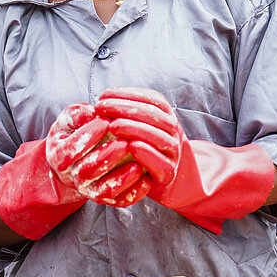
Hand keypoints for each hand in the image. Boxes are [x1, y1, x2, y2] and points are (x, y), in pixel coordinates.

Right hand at [46, 103, 151, 206]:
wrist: (77, 159)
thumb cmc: (75, 133)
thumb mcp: (70, 120)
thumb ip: (76, 114)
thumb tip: (89, 112)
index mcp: (59, 157)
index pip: (69, 151)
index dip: (87, 137)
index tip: (105, 122)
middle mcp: (72, 177)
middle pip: (87, 172)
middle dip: (106, 158)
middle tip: (124, 144)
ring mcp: (89, 189)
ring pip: (103, 190)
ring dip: (121, 179)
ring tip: (137, 165)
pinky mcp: (107, 198)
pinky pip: (119, 200)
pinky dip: (133, 192)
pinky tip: (146, 178)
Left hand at [95, 87, 274, 232]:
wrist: (175, 182)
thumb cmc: (147, 150)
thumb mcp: (141, 127)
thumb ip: (128, 114)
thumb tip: (101, 100)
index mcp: (166, 116)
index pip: (150, 98)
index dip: (126, 94)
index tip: (102, 96)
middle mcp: (173, 131)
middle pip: (154, 114)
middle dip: (125, 108)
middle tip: (101, 108)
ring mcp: (173, 152)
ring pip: (159, 136)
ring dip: (134, 128)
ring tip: (112, 126)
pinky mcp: (169, 174)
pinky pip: (160, 162)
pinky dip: (147, 153)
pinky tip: (131, 147)